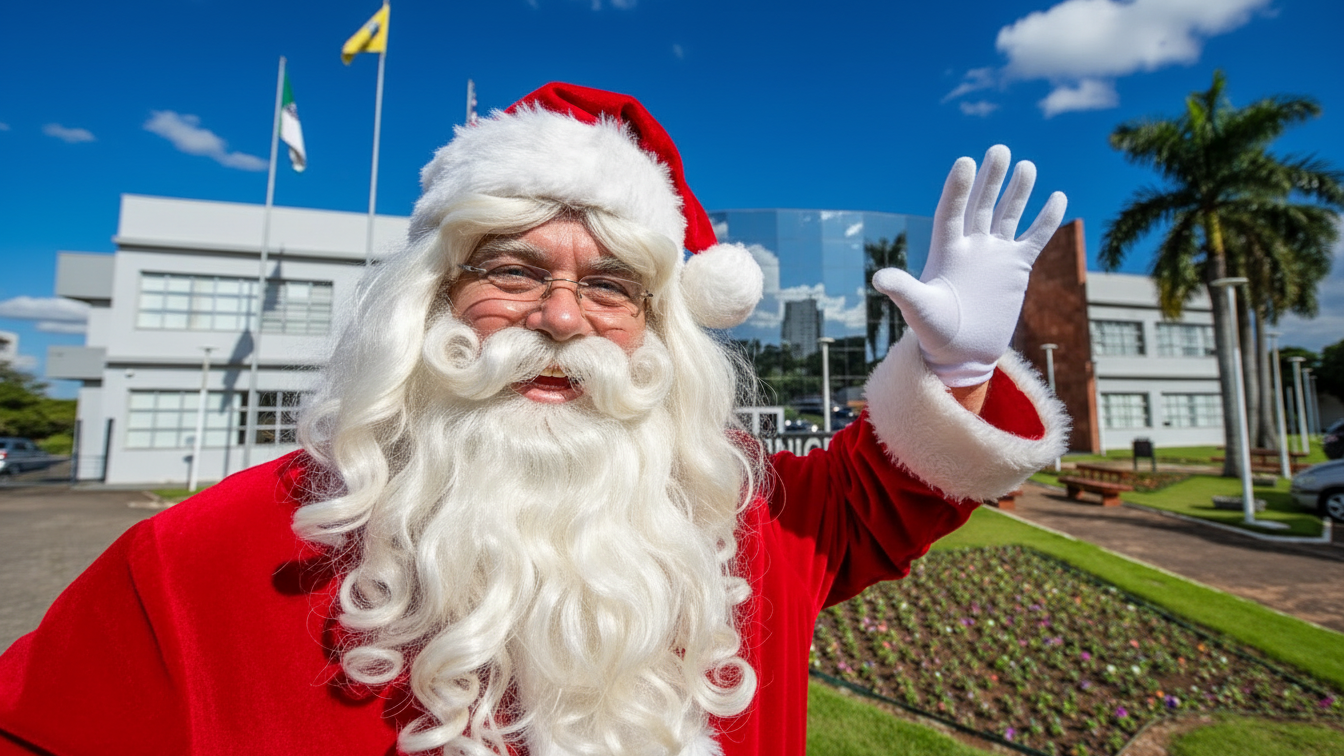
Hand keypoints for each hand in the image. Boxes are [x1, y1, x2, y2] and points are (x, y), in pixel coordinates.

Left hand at [873, 145, 1065, 386]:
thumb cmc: (934, 334)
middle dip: (990, 179)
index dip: (958, 189)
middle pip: (980, 205)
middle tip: (999, 150)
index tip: (965, 162)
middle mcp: (971, 247)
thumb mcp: (920, 311)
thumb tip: (878, 278)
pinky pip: (1034, 238)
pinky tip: (1058, 197)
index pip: (952, 212)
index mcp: (946, 251)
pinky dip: (1046, 220)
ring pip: (1007, 215)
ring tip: (1027, 166)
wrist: (962, 354)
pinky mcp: (1016, 269)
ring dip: (1018, 192)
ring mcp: (994, 255)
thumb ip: (904, 291)